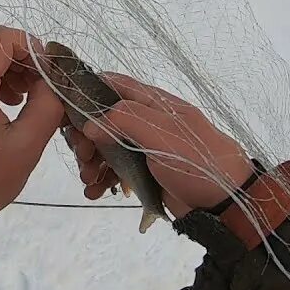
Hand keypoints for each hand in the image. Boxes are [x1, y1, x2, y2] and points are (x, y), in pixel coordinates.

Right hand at [65, 73, 254, 218]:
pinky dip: (101, 179)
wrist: (227, 204)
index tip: (62, 108)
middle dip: (84, 136)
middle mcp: (147, 121)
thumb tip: (90, 124)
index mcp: (153, 103)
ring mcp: (145, 147)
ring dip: (91, 161)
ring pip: (105, 146)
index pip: (113, 84)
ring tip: (88, 180)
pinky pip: (115, 170)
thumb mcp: (163, 134)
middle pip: (102, 119)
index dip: (85, 91)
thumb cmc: (199, 163)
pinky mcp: (145, 172)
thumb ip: (125, 120)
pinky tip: (94, 192)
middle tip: (81, 156)